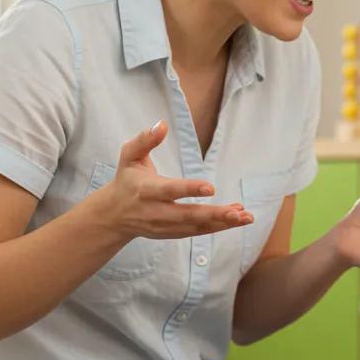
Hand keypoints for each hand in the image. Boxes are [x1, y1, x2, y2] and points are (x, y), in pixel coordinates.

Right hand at [97, 121, 253, 238]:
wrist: (114, 215)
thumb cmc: (126, 180)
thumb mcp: (129, 156)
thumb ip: (144, 140)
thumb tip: (162, 124)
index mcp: (147, 190)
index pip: (170, 191)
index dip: (190, 189)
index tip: (211, 187)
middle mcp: (157, 212)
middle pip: (188, 215)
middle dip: (214, 214)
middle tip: (238, 212)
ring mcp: (166, 226)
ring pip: (197, 227)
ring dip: (223, 223)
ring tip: (245, 217)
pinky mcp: (173, 234)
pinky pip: (198, 232)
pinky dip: (218, 227)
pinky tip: (237, 219)